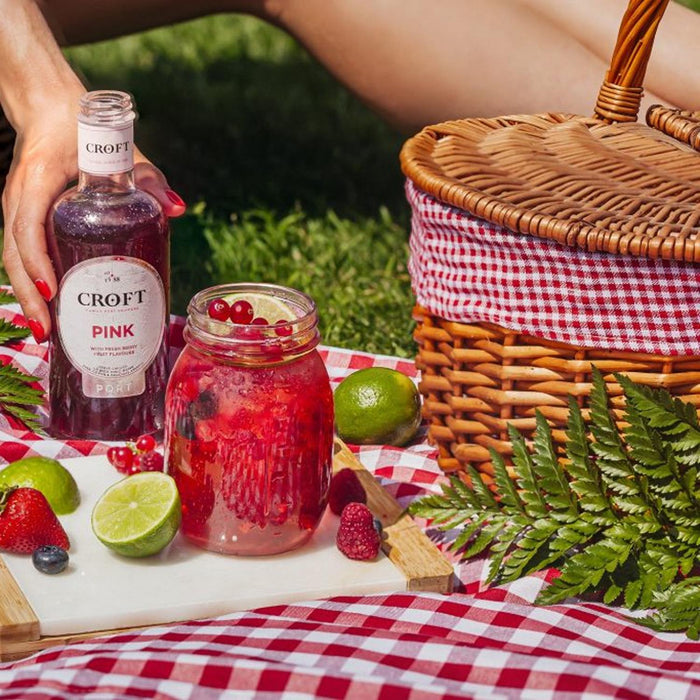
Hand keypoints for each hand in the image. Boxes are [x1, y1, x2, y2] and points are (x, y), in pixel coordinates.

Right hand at [1, 118, 185, 342]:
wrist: (53, 111)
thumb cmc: (89, 133)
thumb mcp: (124, 152)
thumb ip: (150, 179)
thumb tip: (178, 208)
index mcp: (39, 178)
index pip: (29, 224)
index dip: (37, 260)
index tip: (52, 292)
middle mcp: (19, 195)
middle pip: (14, 253)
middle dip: (28, 295)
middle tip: (48, 333)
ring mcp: (16, 206)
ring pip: (11, 257)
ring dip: (25, 296)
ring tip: (46, 332)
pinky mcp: (21, 215)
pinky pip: (19, 252)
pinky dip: (29, 281)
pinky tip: (47, 308)